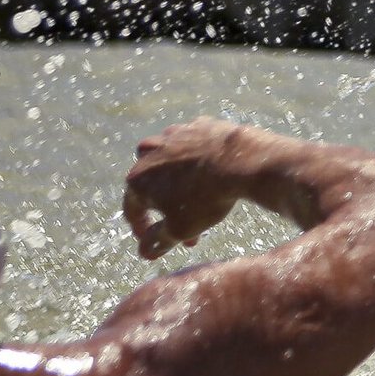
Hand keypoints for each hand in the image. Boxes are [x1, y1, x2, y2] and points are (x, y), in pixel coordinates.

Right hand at [123, 118, 251, 259]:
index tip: (153, 242)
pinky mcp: (199, 124)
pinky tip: (213, 174)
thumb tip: (144, 250)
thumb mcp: (179, 229)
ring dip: (181, 183)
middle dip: (167, 208)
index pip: (133, 209)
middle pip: (153, 185)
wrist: (242, 160)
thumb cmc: (206, 198)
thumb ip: (158, 241)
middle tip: (186, 228)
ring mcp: (174, 134)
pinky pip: (194, 146)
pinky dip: (199, 161)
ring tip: (200, 200)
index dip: (142, 229)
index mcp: (138, 178)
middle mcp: (149, 152)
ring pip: (171, 163)